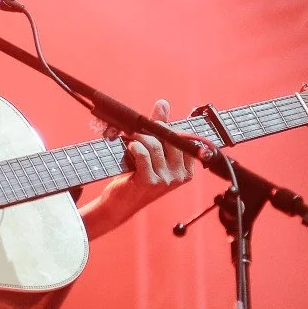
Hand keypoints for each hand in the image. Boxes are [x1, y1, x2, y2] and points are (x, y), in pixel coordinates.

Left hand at [83, 99, 193, 238]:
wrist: (120, 204)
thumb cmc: (137, 177)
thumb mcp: (153, 154)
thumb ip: (160, 129)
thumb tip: (163, 104)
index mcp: (187, 170)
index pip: (184, 139)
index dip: (169, 129)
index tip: (156, 126)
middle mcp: (180, 176)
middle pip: (171, 139)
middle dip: (153, 130)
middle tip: (139, 130)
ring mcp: (166, 180)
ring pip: (155, 145)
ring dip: (139, 137)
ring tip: (130, 139)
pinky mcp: (149, 181)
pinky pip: (143, 154)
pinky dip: (134, 147)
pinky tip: (129, 148)